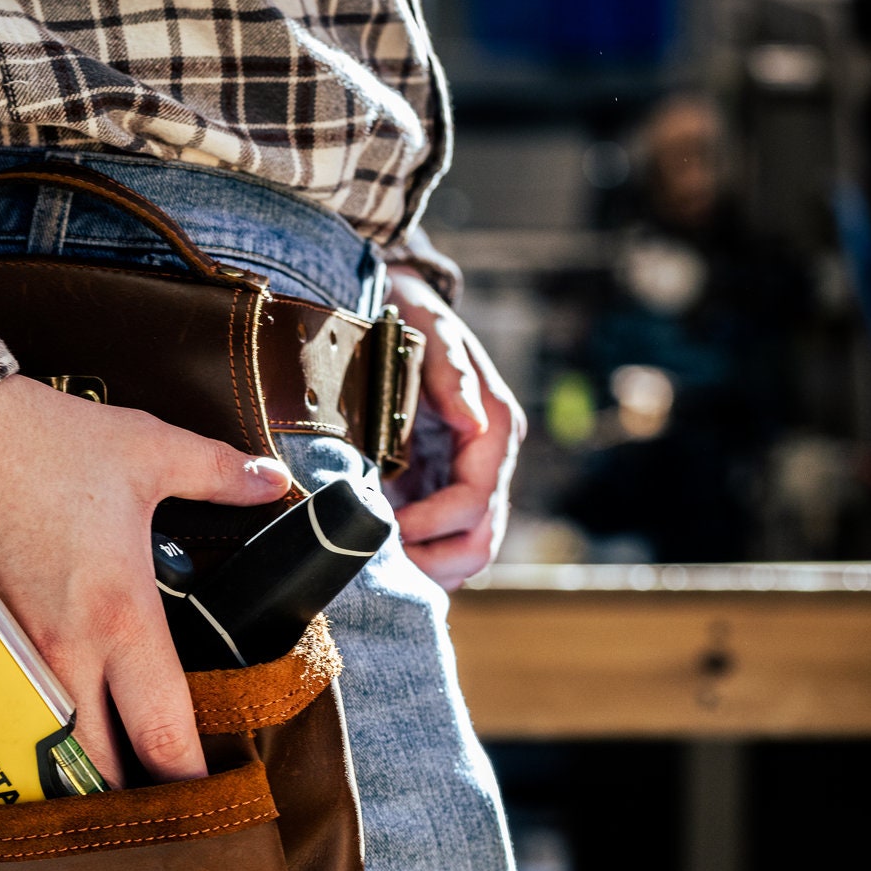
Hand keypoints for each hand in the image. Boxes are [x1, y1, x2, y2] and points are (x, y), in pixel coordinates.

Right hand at [0, 375, 292, 786]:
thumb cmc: (43, 444)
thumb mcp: (148, 452)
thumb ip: (219, 473)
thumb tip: (271, 480)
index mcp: (122, 619)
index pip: (163, 733)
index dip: (191, 783)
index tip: (208, 799)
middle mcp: (66, 654)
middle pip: (98, 771)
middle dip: (126, 801)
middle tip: (151, 807)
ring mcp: (12, 657)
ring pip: (41, 754)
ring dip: (67, 780)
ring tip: (93, 793)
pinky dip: (15, 739)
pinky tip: (29, 744)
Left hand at [386, 269, 526, 588]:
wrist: (397, 302)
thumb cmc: (412, 316)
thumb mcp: (429, 334)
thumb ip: (452, 376)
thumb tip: (473, 423)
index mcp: (494, 429)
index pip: (474, 502)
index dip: (431, 525)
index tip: (384, 528)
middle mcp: (488, 459)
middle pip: (479, 541)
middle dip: (434, 562)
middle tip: (382, 567)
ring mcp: (465, 476)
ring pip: (463, 549)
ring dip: (425, 566)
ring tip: (377, 568)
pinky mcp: (439, 485)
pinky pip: (438, 538)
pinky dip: (415, 554)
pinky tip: (377, 556)